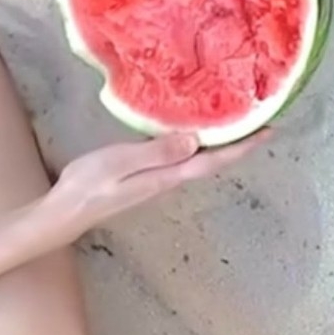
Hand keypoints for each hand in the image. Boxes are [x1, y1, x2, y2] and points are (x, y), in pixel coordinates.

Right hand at [43, 130, 269, 241]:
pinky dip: (198, 145)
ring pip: (199, 160)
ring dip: (221, 145)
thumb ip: (156, 152)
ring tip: (237, 123)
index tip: (268, 131)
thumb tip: (195, 141)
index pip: (213, 161)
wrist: (64, 212)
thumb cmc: (88, 186)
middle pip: (213, 162)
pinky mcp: (147, 176)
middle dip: (238, 144)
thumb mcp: (119, 163)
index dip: (242, 147)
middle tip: (261, 121)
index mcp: (167, 177)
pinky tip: (195, 133)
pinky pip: (182, 159)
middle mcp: (169, 180)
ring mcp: (158, 180)